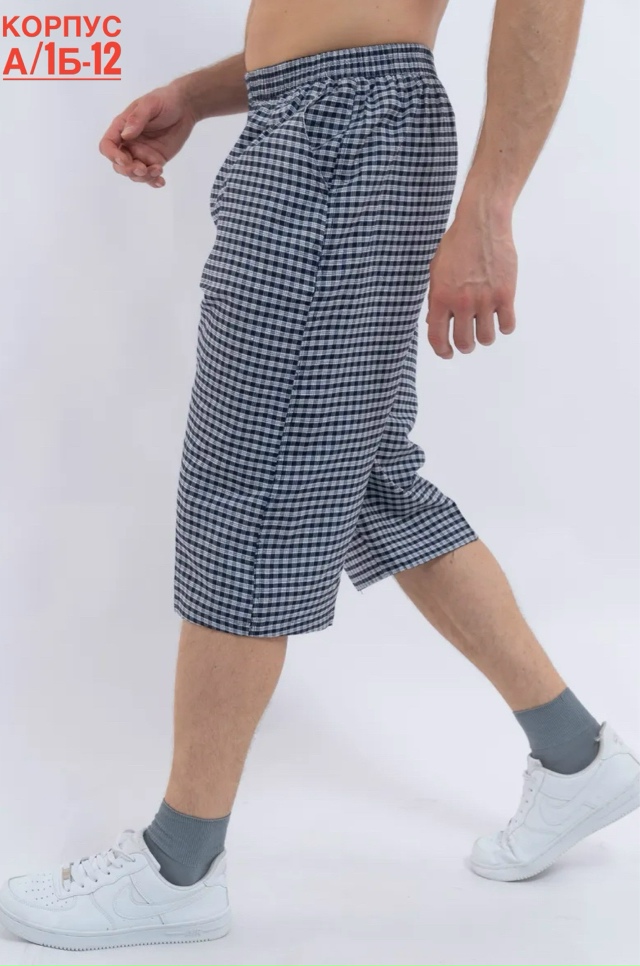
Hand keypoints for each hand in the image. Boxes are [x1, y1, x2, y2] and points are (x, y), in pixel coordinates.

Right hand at [98, 82, 197, 187]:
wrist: (184, 108)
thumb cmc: (165, 101)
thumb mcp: (150, 104)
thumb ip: (137, 118)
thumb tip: (126, 135)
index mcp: (121, 128)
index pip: (108, 145)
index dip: (112, 155)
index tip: (124, 159)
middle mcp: (129, 143)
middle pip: (119, 165)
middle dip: (128, 170)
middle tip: (142, 169)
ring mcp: (141, 154)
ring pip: (134, 174)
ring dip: (143, 177)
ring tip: (158, 170)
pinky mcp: (155, 161)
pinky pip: (150, 176)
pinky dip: (153, 182)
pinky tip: (161, 182)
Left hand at [426, 202, 517, 357]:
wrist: (481, 224)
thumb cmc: (456, 245)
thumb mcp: (436, 272)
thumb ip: (435, 299)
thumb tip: (434, 323)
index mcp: (440, 298)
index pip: (437, 337)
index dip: (442, 350)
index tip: (447, 353)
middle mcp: (462, 303)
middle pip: (464, 342)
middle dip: (465, 346)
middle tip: (468, 341)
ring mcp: (485, 300)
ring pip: (486, 338)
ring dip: (484, 337)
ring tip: (484, 327)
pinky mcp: (505, 294)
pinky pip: (507, 325)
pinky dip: (504, 326)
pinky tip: (501, 318)